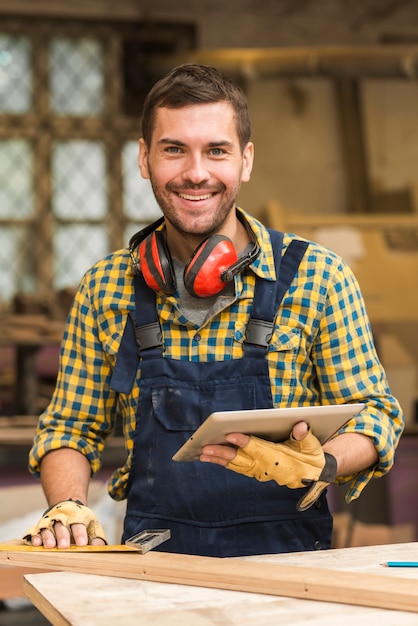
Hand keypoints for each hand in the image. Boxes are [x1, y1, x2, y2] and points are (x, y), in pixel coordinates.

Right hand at [23, 499, 106, 548]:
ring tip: (50, 546)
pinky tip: (36, 543)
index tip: (82, 543)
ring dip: (48, 537)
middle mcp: (62, 518)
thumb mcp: (91, 526)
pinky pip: (35, 530)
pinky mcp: (39, 526)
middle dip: (63, 536)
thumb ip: (96, 537)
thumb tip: (98, 547)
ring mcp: (49, 522)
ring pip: (48, 528)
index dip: (80, 534)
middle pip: (62, 526)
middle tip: (64, 546)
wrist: (68, 505)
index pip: (78, 524)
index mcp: (76, 517)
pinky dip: (35, 536)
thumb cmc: (81, 521)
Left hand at [201, 422, 336, 510]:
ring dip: (220, 460)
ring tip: (202, 454)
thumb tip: (300, 427)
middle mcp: (269, 469)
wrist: (316, 474)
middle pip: (243, 461)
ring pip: (238, 466)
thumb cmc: (313, 456)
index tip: (231, 435)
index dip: (246, 443)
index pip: (260, 450)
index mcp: (282, 460)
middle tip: (206, 448)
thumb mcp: (313, 444)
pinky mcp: (258, 473)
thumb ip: (305, 436)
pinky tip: (211, 458)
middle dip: (224, 454)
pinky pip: (239, 469)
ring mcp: (262, 473)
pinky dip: (225, 463)